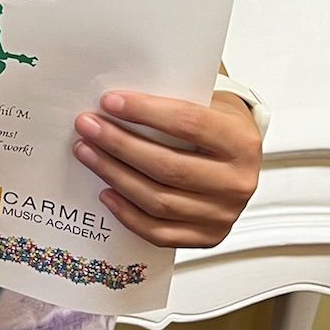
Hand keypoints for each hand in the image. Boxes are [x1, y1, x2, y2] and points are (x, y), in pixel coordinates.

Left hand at [71, 89, 260, 250]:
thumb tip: (120, 93)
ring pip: (158, 200)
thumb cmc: (220, 125)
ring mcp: (222, 214)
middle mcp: (236, 182)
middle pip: (167, 166)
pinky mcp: (206, 237)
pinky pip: (158, 232)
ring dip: (114, 175)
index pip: (188, 124)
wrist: (241, 159)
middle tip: (88, 126)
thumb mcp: (210, 99)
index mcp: (241, 142)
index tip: (110, 102)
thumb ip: (176, 93)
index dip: (145, 112)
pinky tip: (106, 192)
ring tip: (88, 153)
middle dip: (119, 145)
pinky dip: (127, 213)